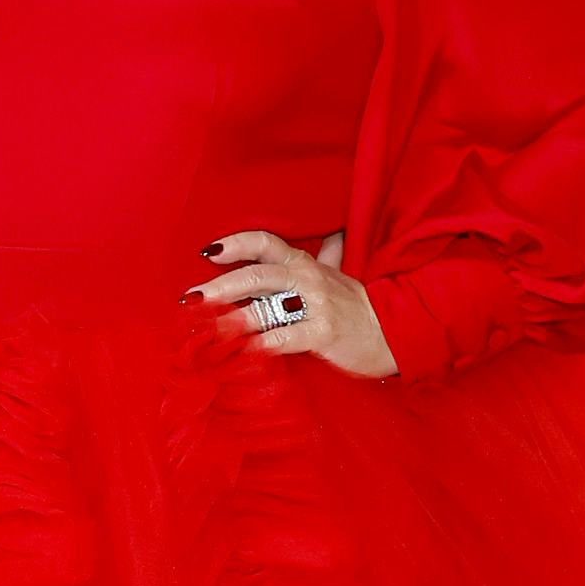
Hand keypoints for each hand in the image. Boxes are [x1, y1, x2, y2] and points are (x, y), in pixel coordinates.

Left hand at [184, 228, 396, 380]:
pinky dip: (263, 345)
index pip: (265, 243)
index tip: (207, 252)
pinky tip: (243, 352)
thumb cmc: (358, 306)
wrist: (393, 332)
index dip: (236, 244)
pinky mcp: (323, 333)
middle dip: (221, 286)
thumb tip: (331, 233)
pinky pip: (286, 338)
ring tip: (206, 329)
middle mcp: (307, 279)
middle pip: (256, 275)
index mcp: (304, 264)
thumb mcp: (340, 273)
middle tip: (191, 298)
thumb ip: (327, 254)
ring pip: (266, 308)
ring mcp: (316, 306)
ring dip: (233, 319)